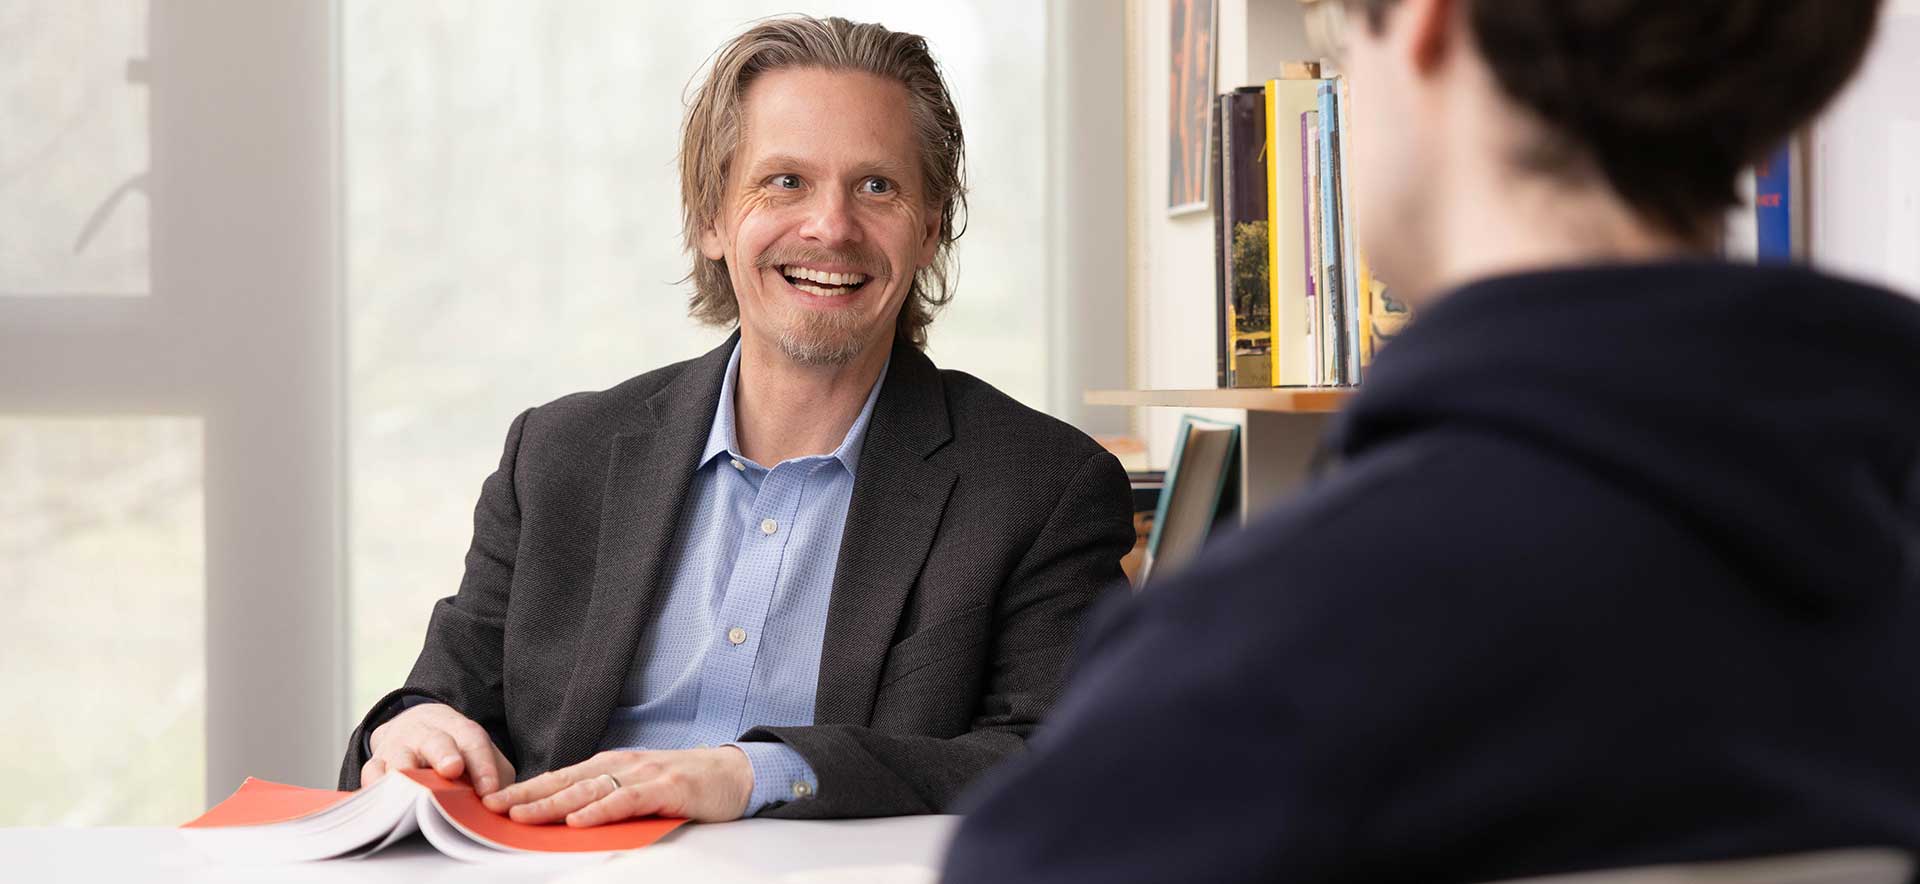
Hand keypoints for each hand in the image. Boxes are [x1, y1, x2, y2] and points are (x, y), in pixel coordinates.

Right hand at [363, 702, 515, 795]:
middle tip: (452, 769)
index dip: (482, 766)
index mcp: (459, 730)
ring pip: (399, 758)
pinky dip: (374, 786)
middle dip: (445, 755)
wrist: (417, 727)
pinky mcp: (376, 762)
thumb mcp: (480, 756)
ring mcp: (399, 747)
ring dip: (405, 774)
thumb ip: (495, 778)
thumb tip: (502, 806)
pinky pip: (371, 773)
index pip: (474, 743)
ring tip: (411, 793)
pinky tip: (380, 803)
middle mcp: (427, 734)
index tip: (489, 790)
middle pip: (436, 742)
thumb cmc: (457, 750)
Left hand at [481, 747, 753, 825]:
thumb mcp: (640, 786)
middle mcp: (623, 764)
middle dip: (527, 795)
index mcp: (613, 764)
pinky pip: (627, 800)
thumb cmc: (685, 785)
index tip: (494, 802)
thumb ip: (608, 796)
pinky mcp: (667, 788)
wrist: (735, 774)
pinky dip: (601, 810)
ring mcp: (645, 774)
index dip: (527, 789)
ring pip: (590, 790)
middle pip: (567, 781)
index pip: (561, 777)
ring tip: (523, 817)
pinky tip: (579, 820)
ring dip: (553, 804)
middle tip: (494, 808)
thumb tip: (566, 815)